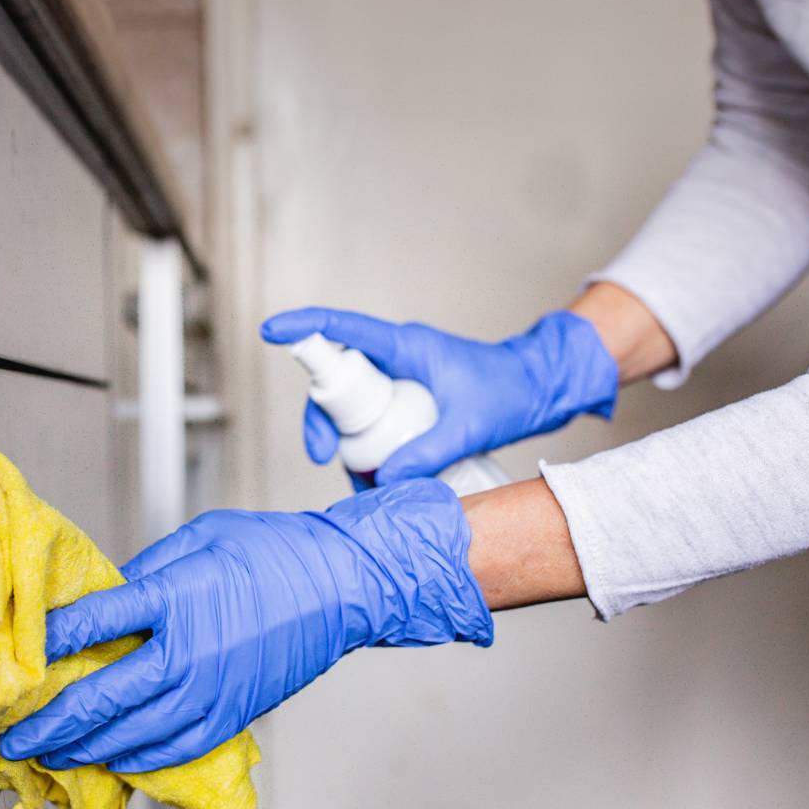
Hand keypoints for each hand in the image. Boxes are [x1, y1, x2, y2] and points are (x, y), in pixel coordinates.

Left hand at [0, 479, 491, 771]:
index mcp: (176, 595)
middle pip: (99, 698)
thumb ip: (150, 568)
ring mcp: (212, 690)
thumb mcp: (205, 535)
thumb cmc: (276, 551)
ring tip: (50, 756)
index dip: (44, 642)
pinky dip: (138, 762)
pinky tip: (114, 761)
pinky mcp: (235, 713)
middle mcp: (188, 651)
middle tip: (12, 738)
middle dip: (47, 723)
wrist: (342, 586)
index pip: (91, 623)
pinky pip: (175, 750)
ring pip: (131, 737)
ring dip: (83, 750)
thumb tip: (109, 597)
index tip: (15, 657)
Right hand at [261, 307, 617, 483]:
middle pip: (336, 380)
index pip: (344, 329)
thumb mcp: (469, 426)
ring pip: (351, 405)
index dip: (304, 326)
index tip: (271, 331)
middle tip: (324, 458)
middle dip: (322, 419)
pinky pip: (372, 418)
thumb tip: (384, 480)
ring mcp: (398, 378)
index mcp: (405, 346)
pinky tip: (378, 477)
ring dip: (346, 440)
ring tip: (362, 482)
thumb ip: (428, 453)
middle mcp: (395, 358)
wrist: (537, 389)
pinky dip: (368, 446)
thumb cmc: (509, 392)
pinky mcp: (405, 398)